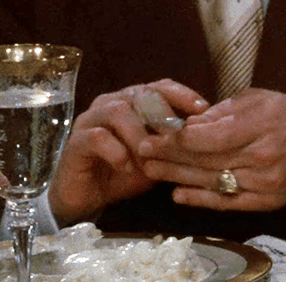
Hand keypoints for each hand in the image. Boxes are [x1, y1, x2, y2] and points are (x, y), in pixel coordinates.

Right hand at [49, 79, 208, 223]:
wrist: (87, 197)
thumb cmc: (126, 172)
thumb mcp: (158, 157)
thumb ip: (175, 143)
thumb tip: (209, 135)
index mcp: (134, 101)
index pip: (161, 87)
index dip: (183, 94)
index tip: (204, 109)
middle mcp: (112, 102)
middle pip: (141, 94)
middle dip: (163, 114)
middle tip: (178, 137)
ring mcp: (91, 119)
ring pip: (119, 111)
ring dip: (139, 133)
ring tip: (151, 154)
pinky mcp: (76, 141)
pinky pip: (98, 137)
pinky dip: (117, 151)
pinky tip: (127, 167)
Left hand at [137, 88, 285, 211]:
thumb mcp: (261, 99)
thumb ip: (224, 111)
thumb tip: (189, 122)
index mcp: (261, 124)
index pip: (207, 137)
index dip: (175, 138)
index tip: (152, 134)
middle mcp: (262, 156)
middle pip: (204, 160)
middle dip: (168, 156)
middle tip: (142, 152)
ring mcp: (265, 182)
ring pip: (211, 182)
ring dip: (177, 177)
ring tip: (151, 171)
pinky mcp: (267, 201)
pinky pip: (227, 202)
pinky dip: (200, 199)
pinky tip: (178, 194)